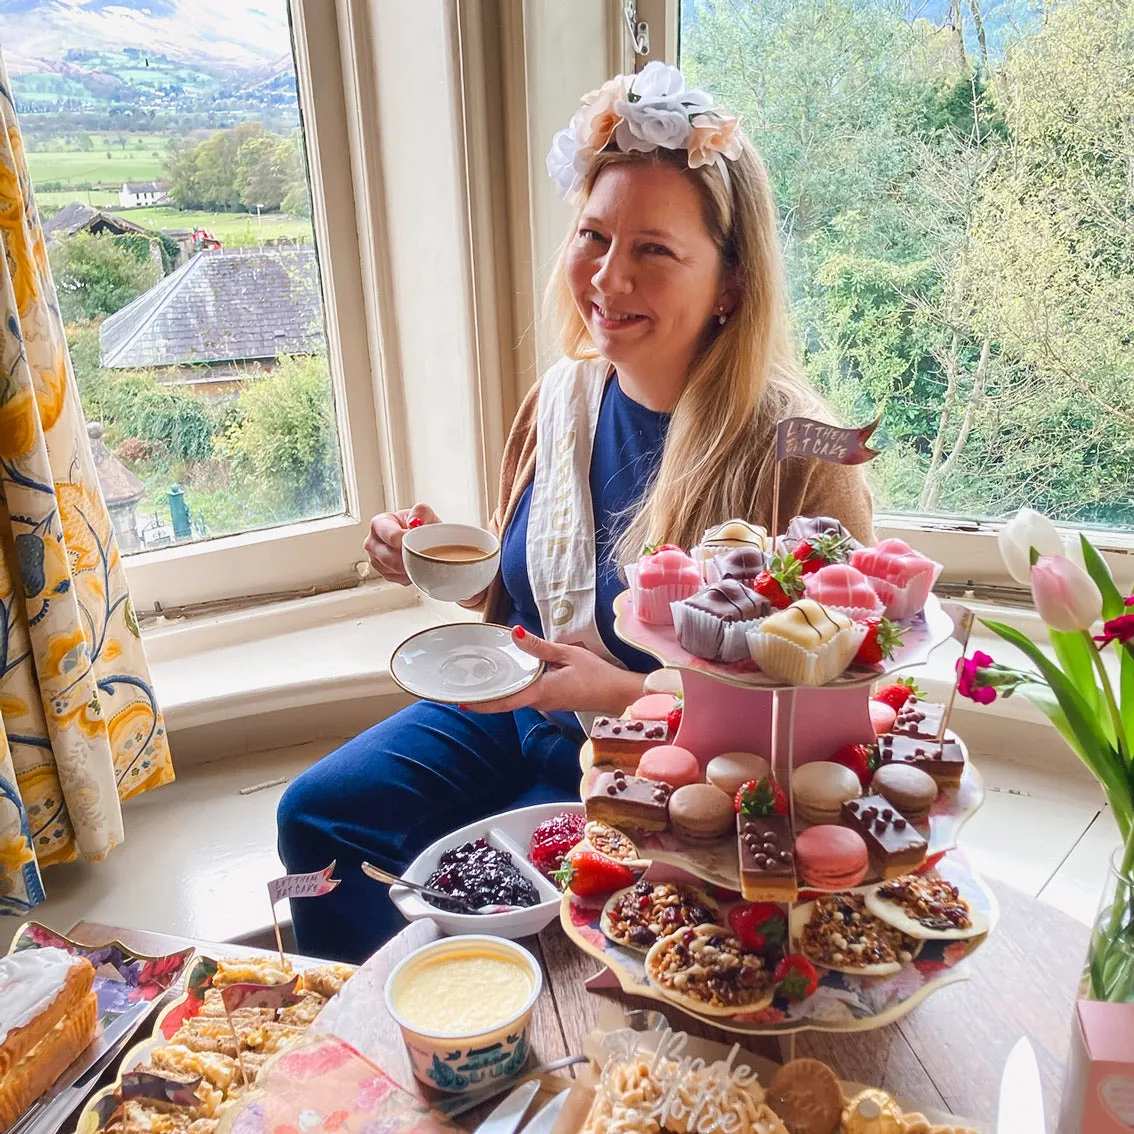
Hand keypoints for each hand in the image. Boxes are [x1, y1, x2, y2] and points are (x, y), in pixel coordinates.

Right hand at [364, 503, 439, 584]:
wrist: (422, 538)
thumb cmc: (420, 525)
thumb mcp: (424, 513)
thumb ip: (421, 512)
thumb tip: (415, 521)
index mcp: (378, 524)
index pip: (391, 536)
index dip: (408, 541)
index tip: (420, 541)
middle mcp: (372, 542)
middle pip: (390, 557)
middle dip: (409, 557)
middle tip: (423, 553)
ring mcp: (375, 560)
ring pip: (394, 570)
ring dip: (410, 567)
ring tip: (420, 557)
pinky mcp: (384, 574)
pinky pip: (398, 579)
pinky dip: (409, 575)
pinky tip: (415, 565)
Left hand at [463, 626, 643, 714]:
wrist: (618, 694)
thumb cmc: (597, 674)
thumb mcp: (567, 654)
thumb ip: (538, 647)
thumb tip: (513, 633)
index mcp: (541, 691)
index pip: (505, 701)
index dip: (482, 702)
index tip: (462, 701)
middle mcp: (539, 702)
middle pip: (504, 702)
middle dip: (483, 698)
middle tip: (461, 687)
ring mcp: (544, 703)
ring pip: (514, 700)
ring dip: (496, 693)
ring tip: (476, 681)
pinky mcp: (549, 700)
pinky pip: (524, 696)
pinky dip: (511, 689)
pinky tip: (504, 678)